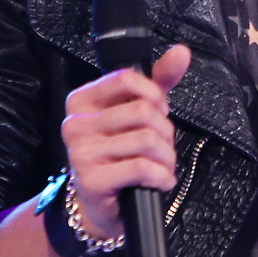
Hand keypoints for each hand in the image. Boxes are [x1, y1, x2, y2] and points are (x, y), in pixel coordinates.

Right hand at [59, 45, 192, 239]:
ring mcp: (80, 153)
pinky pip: (141, 167)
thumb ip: (159, 80)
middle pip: (141, 111)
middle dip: (165, 131)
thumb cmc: (120, 152)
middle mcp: (75, 124)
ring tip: (162, 165)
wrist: (101, 205)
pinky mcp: (92, 180)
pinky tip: (160, 181)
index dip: (153, 94)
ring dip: (166, 156)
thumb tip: (182, 52)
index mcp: (81, 100)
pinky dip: (161, 176)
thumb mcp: (137, 111)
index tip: (158, 110)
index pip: (125, 78)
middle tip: (162, 145)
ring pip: (146, 139)